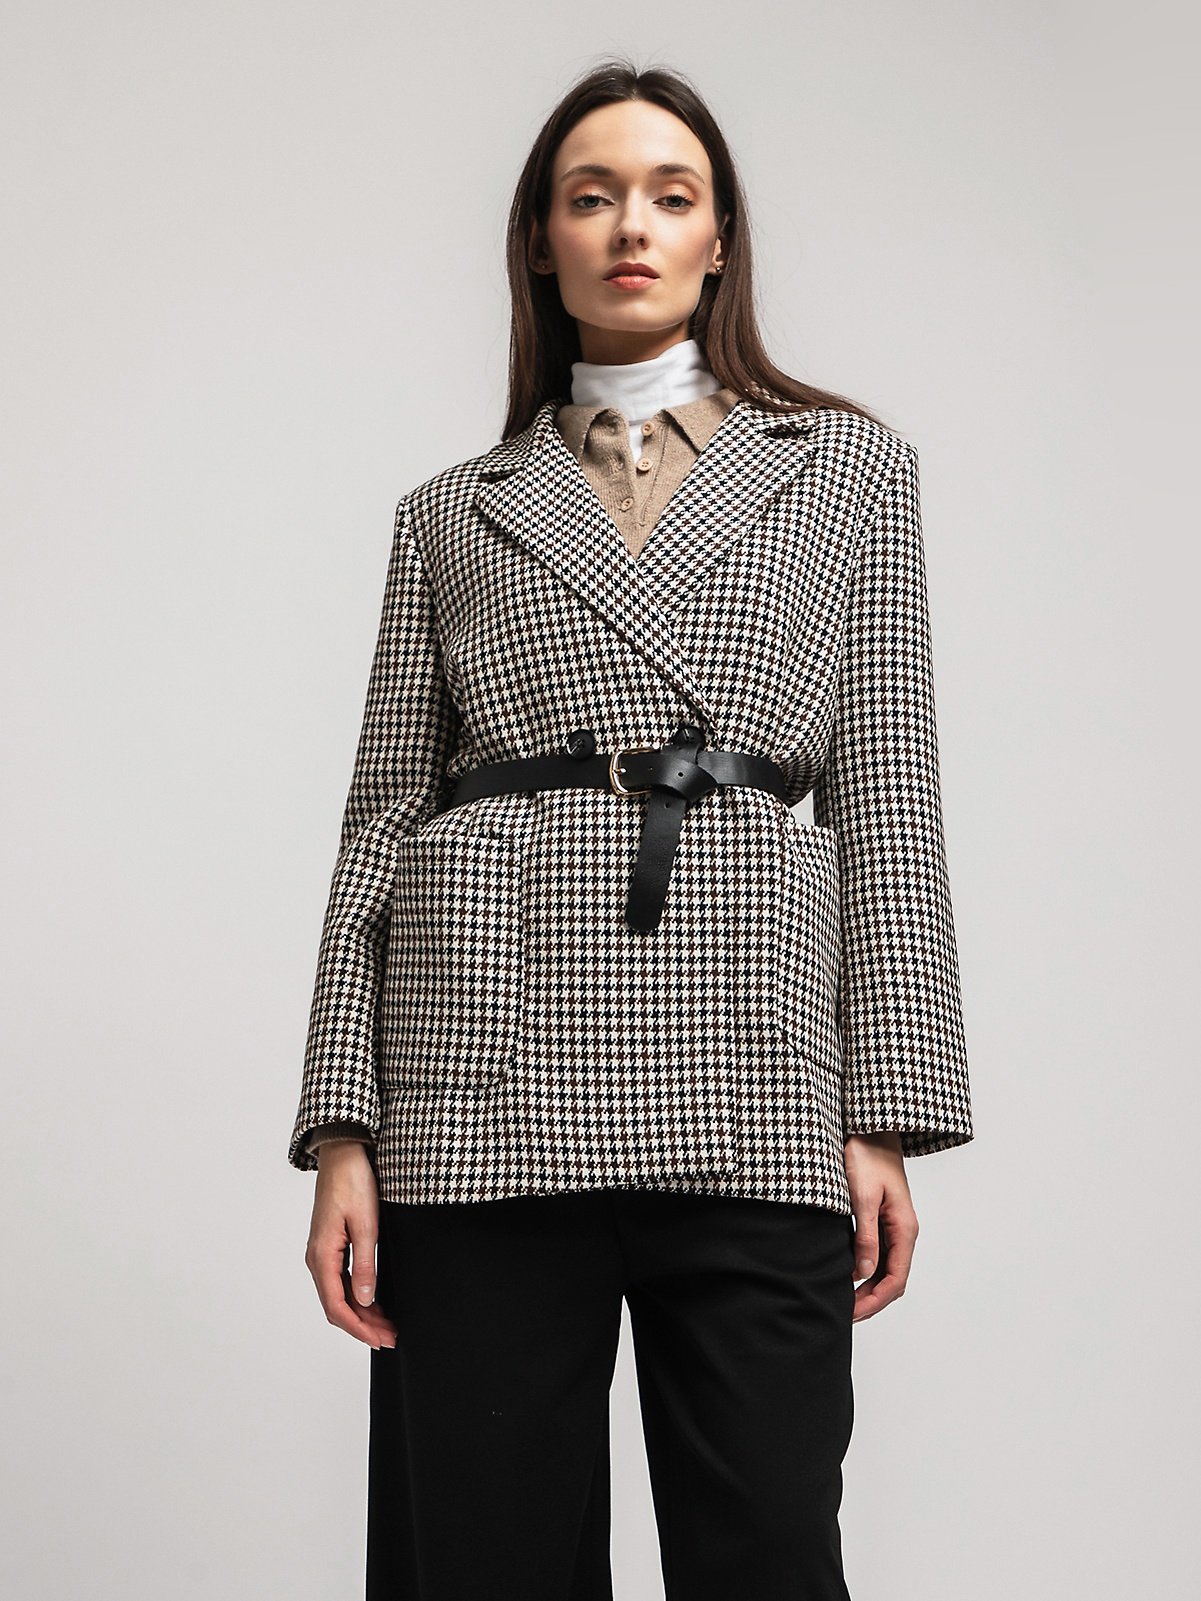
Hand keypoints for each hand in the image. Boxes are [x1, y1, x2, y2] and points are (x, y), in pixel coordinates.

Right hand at [304, 1142, 397, 1349]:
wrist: (343, 1154)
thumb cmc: (353, 1182)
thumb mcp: (366, 1224)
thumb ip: (365, 1265)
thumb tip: (365, 1300)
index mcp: (322, 1255)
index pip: (337, 1306)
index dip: (359, 1328)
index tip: (380, 1340)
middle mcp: (317, 1258)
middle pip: (336, 1306)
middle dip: (363, 1326)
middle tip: (390, 1337)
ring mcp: (322, 1253)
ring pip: (339, 1295)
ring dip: (361, 1312)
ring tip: (387, 1324)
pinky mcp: (330, 1246)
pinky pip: (341, 1280)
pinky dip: (357, 1296)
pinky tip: (375, 1301)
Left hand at [843, 1132, 917, 1322]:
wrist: (871, 1128)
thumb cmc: (867, 1155)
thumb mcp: (862, 1195)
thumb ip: (865, 1235)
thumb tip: (862, 1272)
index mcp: (904, 1228)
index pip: (895, 1279)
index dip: (874, 1301)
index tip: (852, 1313)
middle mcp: (904, 1231)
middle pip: (893, 1279)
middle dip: (871, 1301)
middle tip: (845, 1314)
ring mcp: (895, 1225)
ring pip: (887, 1268)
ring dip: (869, 1288)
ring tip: (845, 1302)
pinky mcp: (883, 1218)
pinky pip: (880, 1254)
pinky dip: (867, 1271)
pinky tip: (849, 1275)